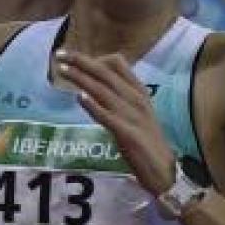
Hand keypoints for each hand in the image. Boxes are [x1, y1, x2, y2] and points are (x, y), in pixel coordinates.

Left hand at [54, 49, 175, 195]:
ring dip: (81, 78)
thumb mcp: (135, 113)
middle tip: (60, 55)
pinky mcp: (128, 134)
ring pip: (102, 90)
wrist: (164, 170)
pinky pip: (107, 116)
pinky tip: (80, 97)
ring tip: (63, 70)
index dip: (95, 58)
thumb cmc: (147, 141)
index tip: (75, 58)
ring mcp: (132, 116)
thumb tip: (92, 87)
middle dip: (81, 61)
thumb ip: (118, 98)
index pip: (118, 64)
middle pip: (105, 73)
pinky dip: (93, 106)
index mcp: (139, 91)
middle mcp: (136, 99)